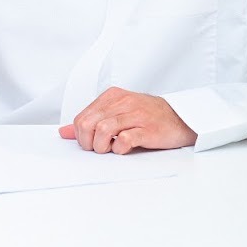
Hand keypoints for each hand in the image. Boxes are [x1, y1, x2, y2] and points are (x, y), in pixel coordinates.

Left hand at [58, 86, 196, 153]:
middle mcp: (122, 102)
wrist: (181, 118)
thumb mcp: (117, 113)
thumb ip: (92, 121)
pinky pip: (124, 140)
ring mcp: (135, 115)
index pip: (82, 117)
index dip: (80, 135)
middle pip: (88, 123)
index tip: (89, 142)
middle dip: (87, 142)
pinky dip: (118, 148)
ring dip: (101, 146)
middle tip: (97, 149)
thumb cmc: (147, 117)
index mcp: (112, 96)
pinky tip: (123, 149)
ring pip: (102, 130)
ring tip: (109, 149)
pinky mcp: (147, 129)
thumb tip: (64, 132)